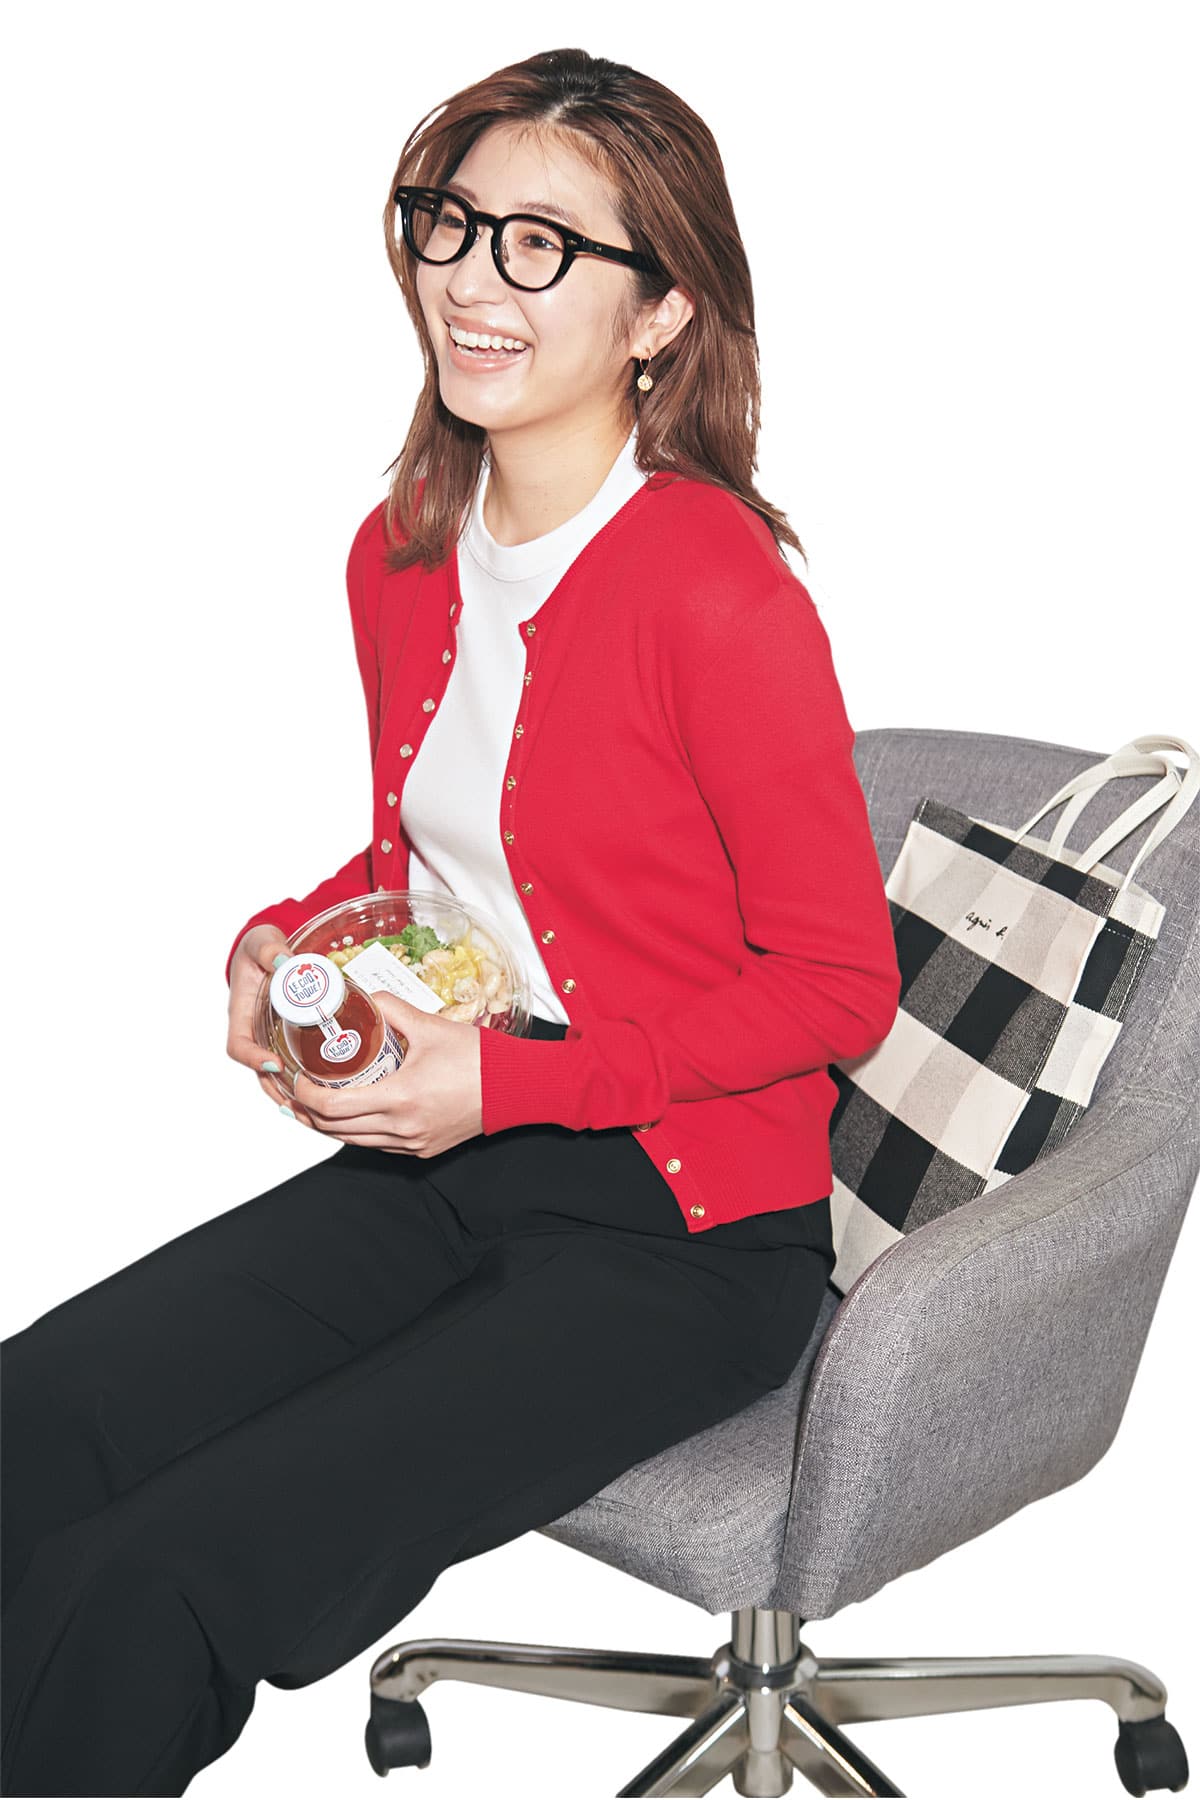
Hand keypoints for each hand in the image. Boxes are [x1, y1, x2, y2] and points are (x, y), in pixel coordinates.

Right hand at [225, 923, 316, 1126]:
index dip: (252, 1058)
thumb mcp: (261, 941)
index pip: (238, 1045)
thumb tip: (283, 959)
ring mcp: (271, 1037)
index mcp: (242, 1012)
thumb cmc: (259, 945)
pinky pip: (294, 1063)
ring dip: (292, 1093)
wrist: (268, 947)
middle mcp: (255, 1031)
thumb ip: (268, 949)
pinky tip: (328, 1091)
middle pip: (259, 1070)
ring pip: (276, 1074)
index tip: (273, 1063)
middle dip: (277, 1088)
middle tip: (303, 1100)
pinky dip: (306, 1080)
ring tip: (316, 1109)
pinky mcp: (288, 1038)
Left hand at [293, 991, 483, 1156]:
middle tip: (297, 1091)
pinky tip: (353, 1114)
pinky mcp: (422, 1149)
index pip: (332, 1106)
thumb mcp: (429, 1026)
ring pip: (354, 1142)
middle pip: (335, 1129)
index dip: (305, 1095)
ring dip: (330, 1125)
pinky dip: (358, 1131)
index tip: (296, 1079)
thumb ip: (390, 1008)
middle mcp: (402, 1128)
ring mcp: (412, 1143)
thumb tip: (363, 998)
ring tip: (315, 1105)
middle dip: (308, 1112)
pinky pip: (378, 1145)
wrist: (515, 1088)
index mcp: (399, 1098)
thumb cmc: (480, 1059)